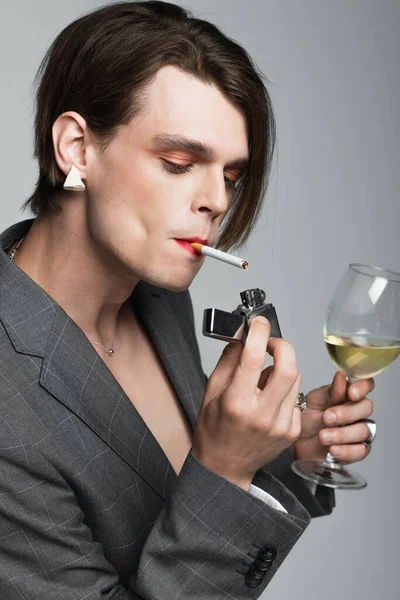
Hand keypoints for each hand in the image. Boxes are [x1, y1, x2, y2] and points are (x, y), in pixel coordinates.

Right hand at [192, 317, 301, 490]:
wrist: (224, 467)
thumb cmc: (214, 430)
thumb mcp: (211, 391)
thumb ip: (229, 359)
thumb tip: (244, 334)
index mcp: (237, 403)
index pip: (253, 358)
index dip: (258, 333)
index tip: (258, 323)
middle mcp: (262, 415)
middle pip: (288, 367)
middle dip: (282, 345)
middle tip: (270, 343)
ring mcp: (281, 425)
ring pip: (296, 379)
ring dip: (283, 367)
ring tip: (264, 377)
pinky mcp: (292, 430)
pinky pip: (296, 396)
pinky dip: (285, 388)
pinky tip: (269, 397)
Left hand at [293, 371, 374, 462]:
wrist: (297, 442)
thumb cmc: (307, 417)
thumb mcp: (314, 401)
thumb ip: (331, 391)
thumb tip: (342, 375)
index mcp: (348, 394)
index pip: (366, 385)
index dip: (363, 387)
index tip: (351, 393)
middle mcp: (357, 411)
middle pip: (366, 408)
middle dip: (347, 413)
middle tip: (327, 417)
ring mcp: (358, 431)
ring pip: (364, 430)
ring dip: (343, 434)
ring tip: (323, 436)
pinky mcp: (356, 450)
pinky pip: (360, 451)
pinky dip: (346, 451)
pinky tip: (332, 449)